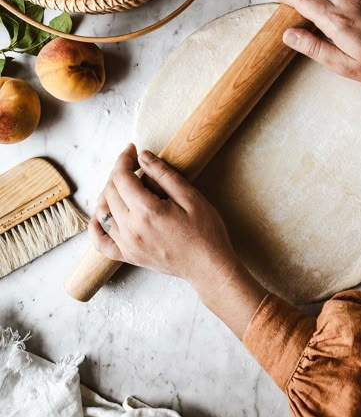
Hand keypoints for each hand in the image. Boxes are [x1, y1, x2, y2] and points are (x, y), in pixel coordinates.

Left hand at [89, 144, 266, 337]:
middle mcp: (131, 229)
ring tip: (123, 184)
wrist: (208, 266)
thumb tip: (143, 156)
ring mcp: (127, 245)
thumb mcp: (191, 197)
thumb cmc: (205, 232)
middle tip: (133, 164)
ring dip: (108, 193)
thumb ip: (164, 175)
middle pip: (110, 192)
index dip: (124, 159)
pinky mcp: (128, 256)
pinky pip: (100, 241)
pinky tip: (103, 214)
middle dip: (118, 172)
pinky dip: (96, 226)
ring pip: (102, 212)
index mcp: (147, 212)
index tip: (132, 149)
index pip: (122, 178)